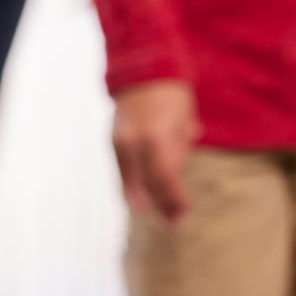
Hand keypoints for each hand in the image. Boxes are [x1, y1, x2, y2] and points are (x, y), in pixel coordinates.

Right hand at [111, 80, 199, 223]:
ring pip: (130, 181)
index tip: (184, 212)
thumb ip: (178, 149)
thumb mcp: (183, 121)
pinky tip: (143, 199)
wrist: (142, 72)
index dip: (173, 198)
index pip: (164, 178)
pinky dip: (133, 186)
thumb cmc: (172, 96)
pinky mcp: (112, 142)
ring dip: (145, 199)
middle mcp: (132, 143)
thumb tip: (175, 175)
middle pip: (146, 185)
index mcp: (154, 137)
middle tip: (175, 222)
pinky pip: (123, 171)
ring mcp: (118, 143)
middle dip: (161, 204)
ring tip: (162, 214)